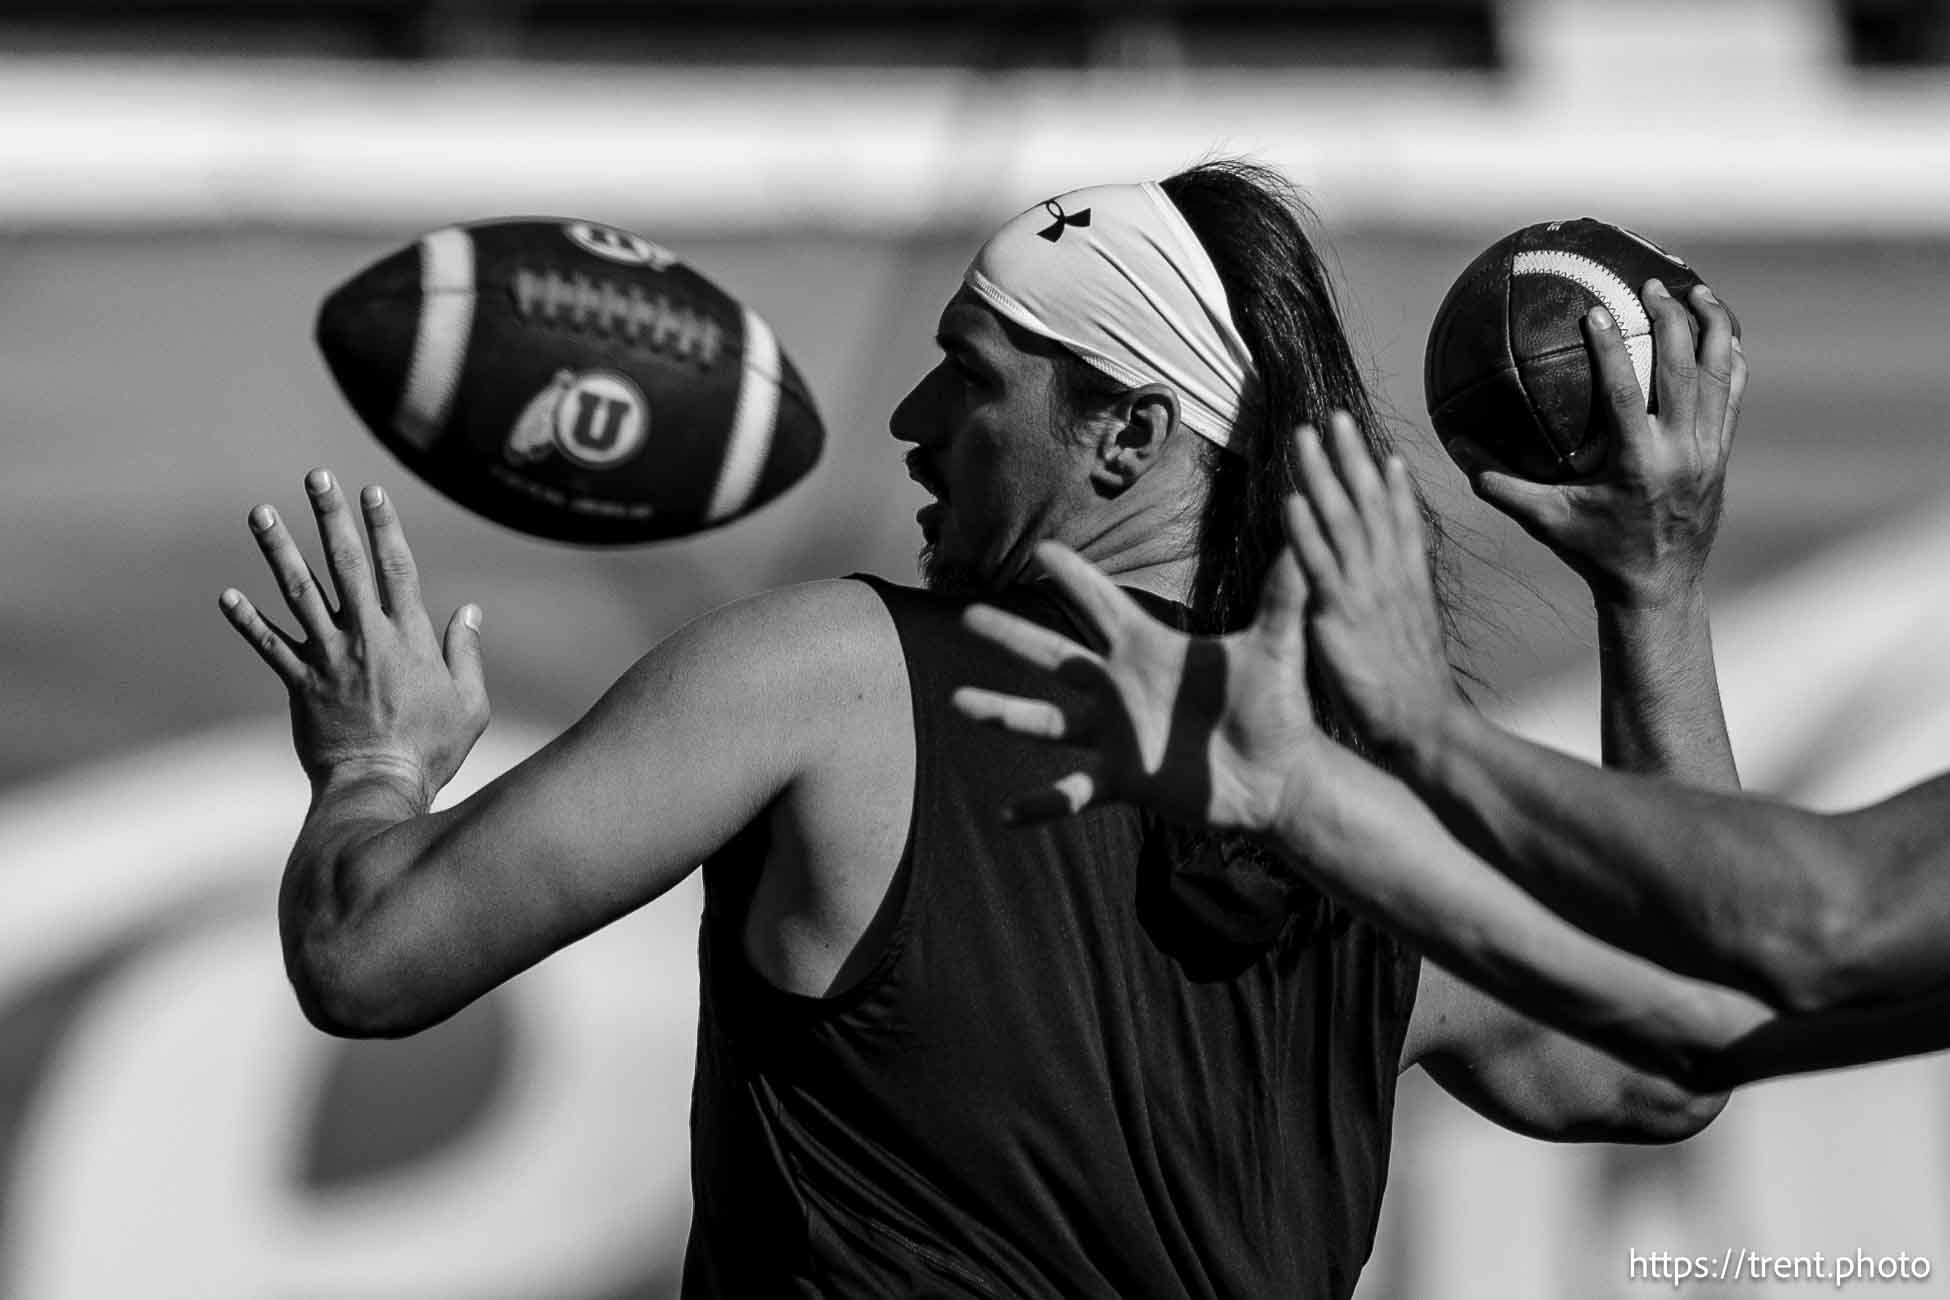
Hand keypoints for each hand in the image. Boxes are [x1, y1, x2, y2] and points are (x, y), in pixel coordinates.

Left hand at [219, 470, 488, 800]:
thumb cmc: (431, 749)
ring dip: (277, 549)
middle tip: (317, 477)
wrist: (377, 786)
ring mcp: (328, 658)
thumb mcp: (469, 703)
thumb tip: (470, 611)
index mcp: (409, 637)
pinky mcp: (300, 683)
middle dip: (330, 517)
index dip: (384, 527)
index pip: (396, 568)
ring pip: (298, 593)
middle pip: (345, 564)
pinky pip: (269, 645)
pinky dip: (248, 621)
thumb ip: (466, 654)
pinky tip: (227, 596)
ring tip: (260, 512)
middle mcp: (365, 637)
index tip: (371, 493)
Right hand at [951, 538, 1323, 832]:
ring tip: (959, 701)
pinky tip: (1008, 814)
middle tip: (966, 613)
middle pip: (1054, 655)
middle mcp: (1122, 689)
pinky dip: (1042, 804)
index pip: (1102, 604)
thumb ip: (1282, 594)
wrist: (1282, 777)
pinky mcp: (1125, 780)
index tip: (1041, 549)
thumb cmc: (1278, 709)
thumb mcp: (1277, 647)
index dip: (1073, 576)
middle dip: (1011, 634)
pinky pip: (1073, 792)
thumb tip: (1301, 538)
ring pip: (1047, 722)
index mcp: (1150, 650)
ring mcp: (1117, 736)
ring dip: (1004, 712)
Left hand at [1288, 411, 1465, 761]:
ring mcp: (1366, 591)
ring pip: (1341, 519)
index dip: (1386, 480)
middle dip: (1350, 457)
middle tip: (1332, 416)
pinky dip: (1305, 529)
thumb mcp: (1412, 634)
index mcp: (1408, 580)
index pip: (1399, 517)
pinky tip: (1290, 500)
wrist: (1426, 725)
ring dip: (1320, 475)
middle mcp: (1390, 575)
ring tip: (1303, 437)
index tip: (1374, 446)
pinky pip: (1319, 564)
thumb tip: (1392, 586)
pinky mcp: (1340, 615)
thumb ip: (1400, 603)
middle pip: (1369, 502)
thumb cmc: (1414, 691)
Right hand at [1450, 281, 1746, 607]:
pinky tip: (1718, 334)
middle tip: (1651, 284)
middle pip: (1686, 370)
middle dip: (1672, 319)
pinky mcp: (1722, 453)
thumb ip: (1499, 484)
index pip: (1627, 395)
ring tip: (1696, 289)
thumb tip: (1454, 446)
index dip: (1611, 349)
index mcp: (1638, 465)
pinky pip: (1733, 394)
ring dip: (1713, 326)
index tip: (1594, 309)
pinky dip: (1729, 359)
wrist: (1660, 588)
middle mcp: (1682, 452)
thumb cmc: (1596, 553)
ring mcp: (1709, 451)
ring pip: (1722, 374)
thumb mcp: (1544, 521)